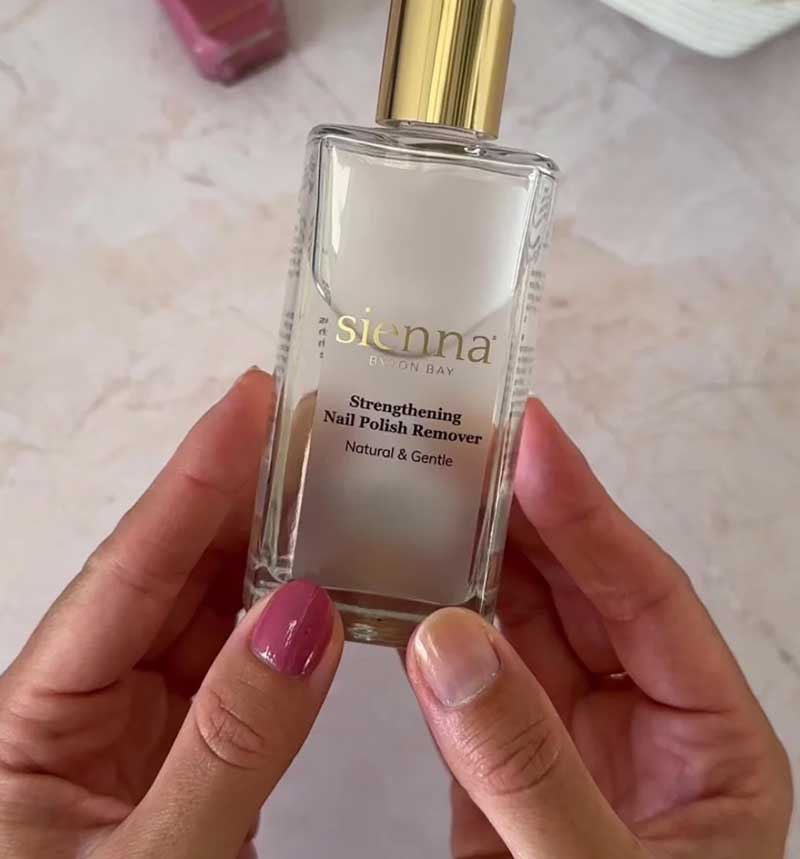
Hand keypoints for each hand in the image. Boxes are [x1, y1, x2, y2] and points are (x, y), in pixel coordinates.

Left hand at [0, 369, 342, 858]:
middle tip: (317, 432)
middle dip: (243, 497)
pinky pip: (230, 669)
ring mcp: (127, 728)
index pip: (130, 569)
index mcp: (34, 713)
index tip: (256, 403)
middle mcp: (77, 703)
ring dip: (268, 554)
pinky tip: (327, 591)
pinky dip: (281, 628)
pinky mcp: (171, 757)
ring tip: (334, 489)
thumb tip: (303, 617)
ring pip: (205, 615)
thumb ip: (228, 743)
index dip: (196, 478)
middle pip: (168, 573)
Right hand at [407, 400, 792, 857]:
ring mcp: (564, 748)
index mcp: (704, 736)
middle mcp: (637, 726)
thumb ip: (529, 763)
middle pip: (575, 592)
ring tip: (417, 491)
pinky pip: (466, 687)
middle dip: (517, 516)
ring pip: (515, 629)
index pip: (643, 592)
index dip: (585, 510)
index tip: (530, 439)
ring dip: (468, 562)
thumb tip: (446, 638)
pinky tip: (394, 590)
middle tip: (456, 442)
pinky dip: (429, 635)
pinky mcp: (500, 781)